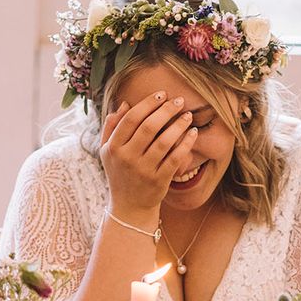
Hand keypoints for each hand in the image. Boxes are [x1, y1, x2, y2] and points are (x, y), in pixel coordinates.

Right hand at [99, 91, 197, 223]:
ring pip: (164, 141)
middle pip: (148, 127)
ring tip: (187, 115)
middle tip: (178, 100)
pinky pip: (175, 158)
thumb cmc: (120, 174)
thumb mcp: (108, 152)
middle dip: (166, 110)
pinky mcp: (159, 181)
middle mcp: (127, 158)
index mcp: (114, 148)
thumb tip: (125, 104)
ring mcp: (144, 170)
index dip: (148, 103)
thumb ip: (112, 127)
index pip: (131, 119)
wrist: (129, 207)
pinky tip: (193, 133)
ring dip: (178, 125)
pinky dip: (186, 143)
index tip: (161, 94)